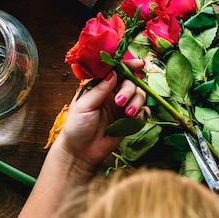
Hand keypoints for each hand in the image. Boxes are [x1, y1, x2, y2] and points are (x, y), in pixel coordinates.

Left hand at [53, 59, 148, 173]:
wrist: (80, 152)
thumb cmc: (76, 127)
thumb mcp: (84, 106)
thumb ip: (100, 89)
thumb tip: (113, 73)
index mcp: (100, 86)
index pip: (116, 71)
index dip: (128, 66)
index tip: (139, 64)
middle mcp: (113, 94)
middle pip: (130, 82)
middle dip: (129, 90)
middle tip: (119, 102)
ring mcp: (122, 107)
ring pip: (139, 95)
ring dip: (136, 102)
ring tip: (127, 113)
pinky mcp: (129, 120)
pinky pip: (142, 111)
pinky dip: (142, 112)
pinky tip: (135, 118)